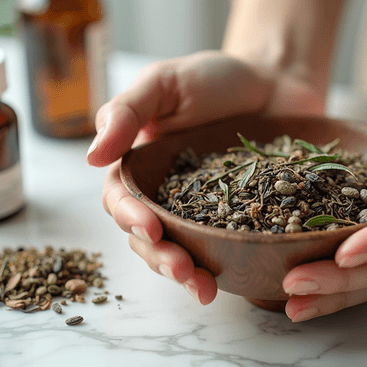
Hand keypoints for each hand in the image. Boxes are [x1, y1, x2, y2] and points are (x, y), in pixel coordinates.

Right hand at [87, 50, 323, 304]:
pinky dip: (223, 267)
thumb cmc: (214, 78)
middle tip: (182, 269)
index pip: (121, 199)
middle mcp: (164, 194)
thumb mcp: (165, 81)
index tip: (150, 226)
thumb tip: (92, 157)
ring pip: (180, 251)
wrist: (274, 81)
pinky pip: (222, 249)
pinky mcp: (236, 220)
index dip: (130, 217)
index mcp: (139, 165)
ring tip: (203, 287)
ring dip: (185, 274)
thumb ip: (127, 112)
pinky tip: (229, 281)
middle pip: (147, 237)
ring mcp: (200, 211)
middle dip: (160, 257)